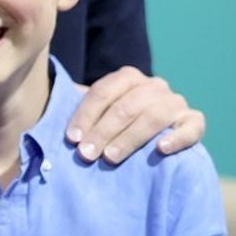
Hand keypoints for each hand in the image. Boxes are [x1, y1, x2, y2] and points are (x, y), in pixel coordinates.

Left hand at [66, 66, 205, 164]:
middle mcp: (154, 86)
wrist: (155, 136)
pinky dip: (176, 138)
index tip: (71, 139)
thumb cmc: (114, 127)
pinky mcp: (194, 122)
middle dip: (103, 131)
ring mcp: (175, 103)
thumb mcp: (97, 115)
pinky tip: (160, 150)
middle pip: (126, 106)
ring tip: (111, 157)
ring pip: (154, 116)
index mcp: (127, 78)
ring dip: (130, 138)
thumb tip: (42, 125)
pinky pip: (192, 127)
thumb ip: (79, 114)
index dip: (85, 115)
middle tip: (86, 154)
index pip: (103, 92)